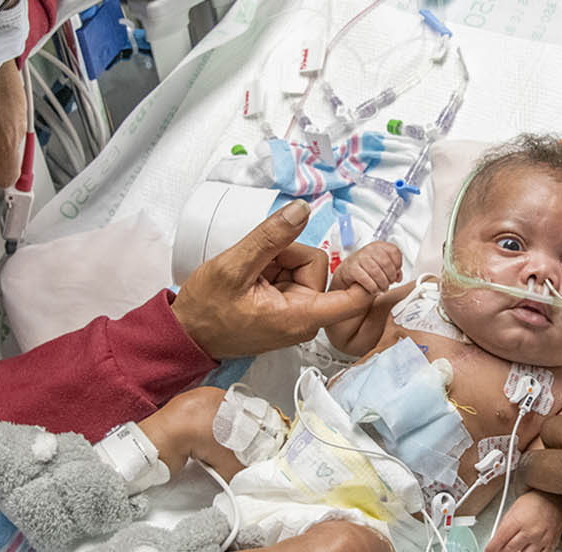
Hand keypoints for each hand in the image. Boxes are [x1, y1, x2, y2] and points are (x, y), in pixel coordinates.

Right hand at [172, 200, 374, 358]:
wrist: (188, 332)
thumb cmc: (206, 310)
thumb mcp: (234, 267)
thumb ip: (270, 237)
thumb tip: (301, 210)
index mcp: (301, 316)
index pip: (356, 297)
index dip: (367, 274)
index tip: (373, 259)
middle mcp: (306, 318)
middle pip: (316, 266)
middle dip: (285, 256)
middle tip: (255, 268)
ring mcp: (297, 313)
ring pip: (301, 266)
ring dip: (274, 262)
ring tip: (249, 278)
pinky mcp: (288, 307)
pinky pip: (290, 274)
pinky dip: (270, 270)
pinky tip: (251, 281)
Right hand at [330, 240, 402, 294]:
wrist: (347, 270)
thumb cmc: (366, 267)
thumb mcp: (380, 264)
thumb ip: (392, 268)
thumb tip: (398, 277)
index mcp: (378, 246)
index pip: (394, 251)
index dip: (398, 264)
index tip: (396, 273)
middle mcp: (369, 249)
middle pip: (386, 262)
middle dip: (390, 276)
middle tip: (389, 283)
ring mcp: (360, 258)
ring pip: (376, 272)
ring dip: (382, 283)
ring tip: (383, 288)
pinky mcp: (352, 268)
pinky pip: (366, 279)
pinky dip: (373, 287)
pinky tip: (375, 290)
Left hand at [483, 490, 561, 551]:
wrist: (556, 499)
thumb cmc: (536, 501)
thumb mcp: (514, 507)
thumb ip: (506, 524)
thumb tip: (497, 538)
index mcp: (519, 521)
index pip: (500, 539)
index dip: (491, 549)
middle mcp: (531, 532)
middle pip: (510, 550)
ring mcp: (541, 540)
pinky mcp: (550, 545)